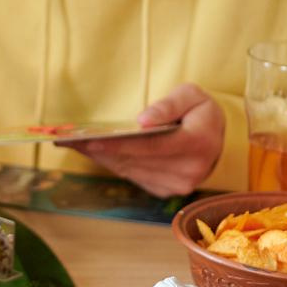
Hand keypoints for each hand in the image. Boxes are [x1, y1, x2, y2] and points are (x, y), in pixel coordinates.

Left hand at [57, 83, 224, 197]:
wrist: (215, 138)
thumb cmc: (200, 112)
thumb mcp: (192, 96)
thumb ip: (169, 105)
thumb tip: (143, 121)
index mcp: (199, 144)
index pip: (153, 146)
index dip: (120, 145)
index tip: (92, 140)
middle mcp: (190, 171)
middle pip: (137, 160)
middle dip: (103, 151)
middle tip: (71, 140)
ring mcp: (178, 185)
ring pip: (131, 171)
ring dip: (102, 158)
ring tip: (74, 145)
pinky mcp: (165, 190)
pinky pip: (132, 176)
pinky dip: (111, 163)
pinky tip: (92, 152)